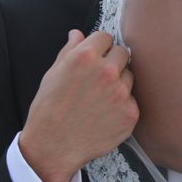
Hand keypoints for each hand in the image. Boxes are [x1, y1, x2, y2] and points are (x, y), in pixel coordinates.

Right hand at [20, 30, 137, 181]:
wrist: (52, 147)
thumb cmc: (49, 110)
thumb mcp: (53, 74)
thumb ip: (69, 50)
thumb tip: (77, 34)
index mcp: (85, 57)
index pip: (105, 37)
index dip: (99, 47)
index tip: (96, 57)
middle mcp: (107, 72)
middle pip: (122, 53)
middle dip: (112, 62)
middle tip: (98, 79)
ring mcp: (121, 93)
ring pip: (129, 76)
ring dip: (119, 83)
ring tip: (99, 99)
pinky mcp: (131, 113)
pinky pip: (132, 100)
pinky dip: (122, 105)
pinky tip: (105, 114)